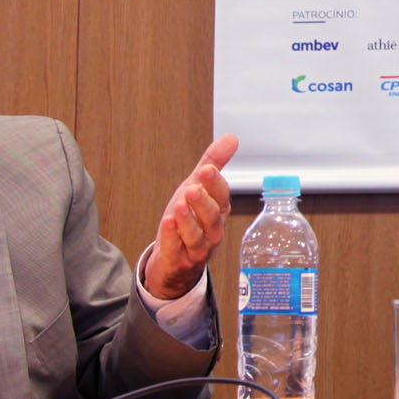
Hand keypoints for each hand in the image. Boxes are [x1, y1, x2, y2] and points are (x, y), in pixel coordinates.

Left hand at [145, 135, 236, 300]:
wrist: (175, 259)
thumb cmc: (189, 220)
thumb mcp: (198, 188)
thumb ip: (213, 163)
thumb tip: (231, 138)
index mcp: (219, 210)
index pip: (222, 196)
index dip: (215, 184)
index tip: (207, 169)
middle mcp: (212, 230)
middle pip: (211, 216)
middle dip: (203, 202)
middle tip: (193, 188)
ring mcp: (197, 247)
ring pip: (196, 235)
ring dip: (188, 220)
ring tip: (180, 205)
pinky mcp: (179, 260)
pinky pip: (176, 249)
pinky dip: (172, 237)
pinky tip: (167, 223)